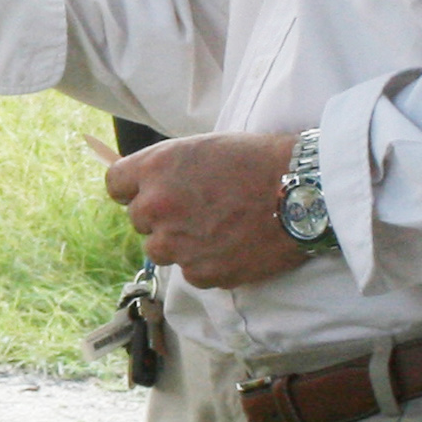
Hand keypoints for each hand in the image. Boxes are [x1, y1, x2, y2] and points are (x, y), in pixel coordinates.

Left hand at [103, 129, 308, 288]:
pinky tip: (234, 245)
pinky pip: (190, 271)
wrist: (305, 192)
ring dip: (181, 243)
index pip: (115, 184)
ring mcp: (176, 244)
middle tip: (200, 209)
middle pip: (139, 220)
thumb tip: (148, 186)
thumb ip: (169, 170)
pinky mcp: (199, 273)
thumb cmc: (260, 160)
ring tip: (220, 228)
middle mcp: (157, 206)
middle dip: (163, 216)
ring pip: (161, 249)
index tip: (152, 191)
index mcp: (155, 168)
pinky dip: (207, 262)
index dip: (135, 188)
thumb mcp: (204, 148)